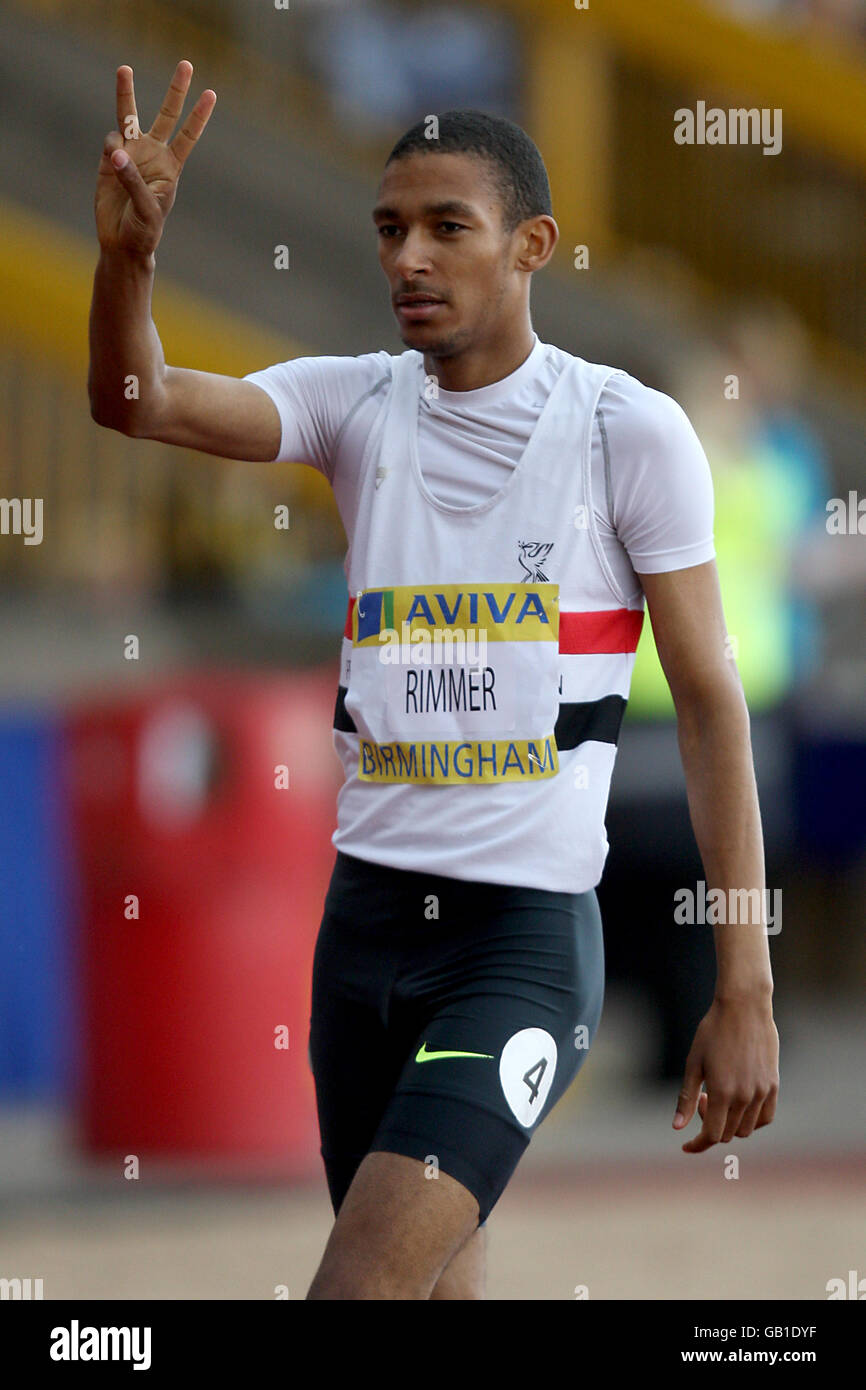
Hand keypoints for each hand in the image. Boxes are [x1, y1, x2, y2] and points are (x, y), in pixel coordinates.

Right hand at [95, 60, 215, 255]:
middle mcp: (154, 153)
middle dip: (176, 91)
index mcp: (171, 166)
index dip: (199, 116)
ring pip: (130, 116)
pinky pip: (111, 142)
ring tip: (124, 69)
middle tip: (186, 64)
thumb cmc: (144, 230)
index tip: (211, 94)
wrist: (122, 242)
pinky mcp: (110, 158)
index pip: (188, 136)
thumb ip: (133, 180)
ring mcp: (132, 153)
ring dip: (126, 93)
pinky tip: (114, 164)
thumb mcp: (146, 209)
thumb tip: (117, 152)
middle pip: (167, 115)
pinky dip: (112, 149)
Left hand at [673, 995, 778, 1152]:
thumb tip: (677, 1128)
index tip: (686, 1145)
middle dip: (710, 1126)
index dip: (698, 1144)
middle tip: (702, 1098)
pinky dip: (751, 1120)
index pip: (712, 1135)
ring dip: (729, 1123)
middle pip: (728, 1134)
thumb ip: (687, 1098)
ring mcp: (761, 1091)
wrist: (743, 1007)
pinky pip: (765, 1117)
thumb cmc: (713, 1031)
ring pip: (747, 1129)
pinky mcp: (773, 1085)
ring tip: (718, 1096)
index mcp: (722, 1092)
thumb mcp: (693, 1063)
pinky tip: (739, 1104)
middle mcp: (744, 1097)